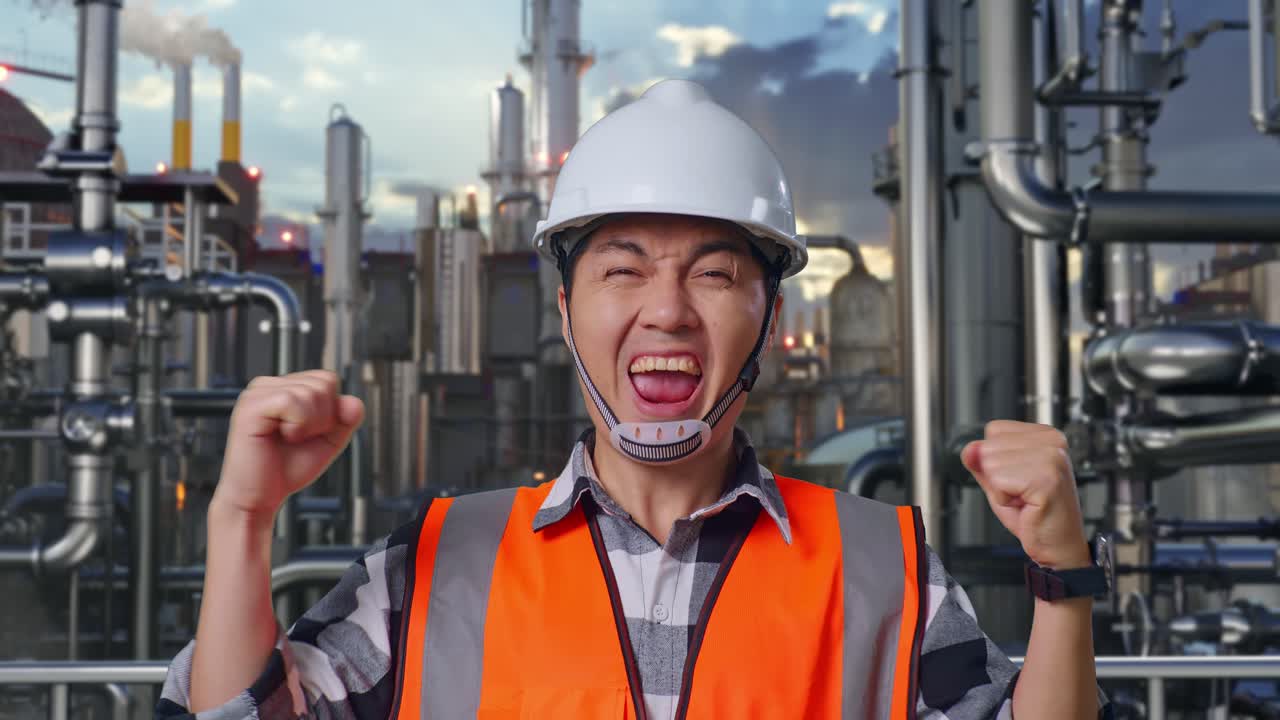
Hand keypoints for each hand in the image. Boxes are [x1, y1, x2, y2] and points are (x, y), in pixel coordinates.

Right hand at [213, 370, 364, 521]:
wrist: (260, 498)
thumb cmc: (286, 469)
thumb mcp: (328, 441)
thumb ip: (345, 420)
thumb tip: (354, 402)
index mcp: (284, 388)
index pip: (327, 379)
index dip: (331, 411)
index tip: (310, 432)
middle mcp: (269, 385)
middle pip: (323, 382)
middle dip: (323, 418)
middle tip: (298, 438)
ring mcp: (257, 394)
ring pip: (310, 391)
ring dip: (310, 425)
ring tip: (289, 439)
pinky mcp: (251, 408)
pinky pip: (291, 401)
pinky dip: (298, 425)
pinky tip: (283, 437)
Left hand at [961, 420, 1089, 569]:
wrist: (1058, 546)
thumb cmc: (1034, 515)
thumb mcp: (999, 482)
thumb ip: (981, 462)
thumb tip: (969, 449)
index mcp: (1045, 435)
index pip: (994, 430)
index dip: (996, 459)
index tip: (1019, 478)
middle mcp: (1052, 442)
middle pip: (989, 446)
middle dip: (997, 476)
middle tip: (1023, 493)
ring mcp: (1052, 458)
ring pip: (991, 463)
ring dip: (1001, 489)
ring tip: (1026, 499)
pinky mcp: (1047, 478)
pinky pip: (999, 481)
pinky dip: (1005, 499)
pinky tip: (1027, 505)